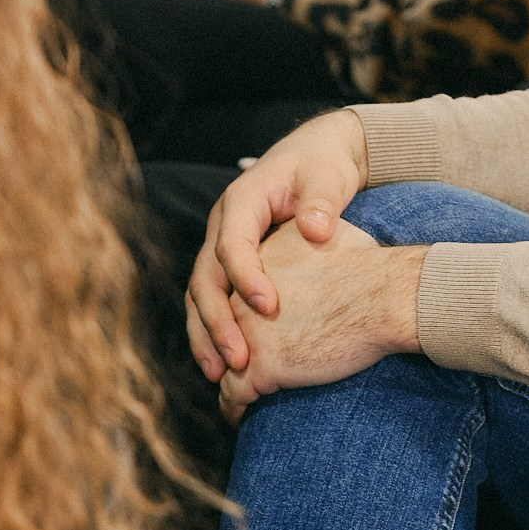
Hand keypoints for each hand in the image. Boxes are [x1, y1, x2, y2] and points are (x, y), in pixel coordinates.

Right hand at [186, 109, 371, 381]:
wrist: (317, 154)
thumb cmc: (323, 165)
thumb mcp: (328, 176)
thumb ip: (322, 201)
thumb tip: (315, 231)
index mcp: (242, 201)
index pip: (232, 244)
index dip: (246, 277)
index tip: (268, 308)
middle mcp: (223, 225)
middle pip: (205, 277)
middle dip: (217, 321)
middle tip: (237, 361)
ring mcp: (222, 244)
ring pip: (201, 294)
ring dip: (207, 335)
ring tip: (222, 375)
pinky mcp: (231, 262)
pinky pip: (214, 299)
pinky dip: (215, 330)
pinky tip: (228, 363)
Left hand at [216, 218, 426, 423]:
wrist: (384, 297)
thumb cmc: (372, 268)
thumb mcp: (331, 235)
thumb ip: (312, 237)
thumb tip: (321, 232)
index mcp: (258, 260)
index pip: (236, 291)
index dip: (241, 316)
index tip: (250, 333)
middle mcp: (241, 293)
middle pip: (223, 328)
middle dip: (229, 350)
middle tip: (236, 370)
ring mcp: (245, 330)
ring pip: (223, 364)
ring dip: (229, 382)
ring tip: (238, 400)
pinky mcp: (258, 365)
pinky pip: (232, 395)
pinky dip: (234, 409)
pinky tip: (240, 417)